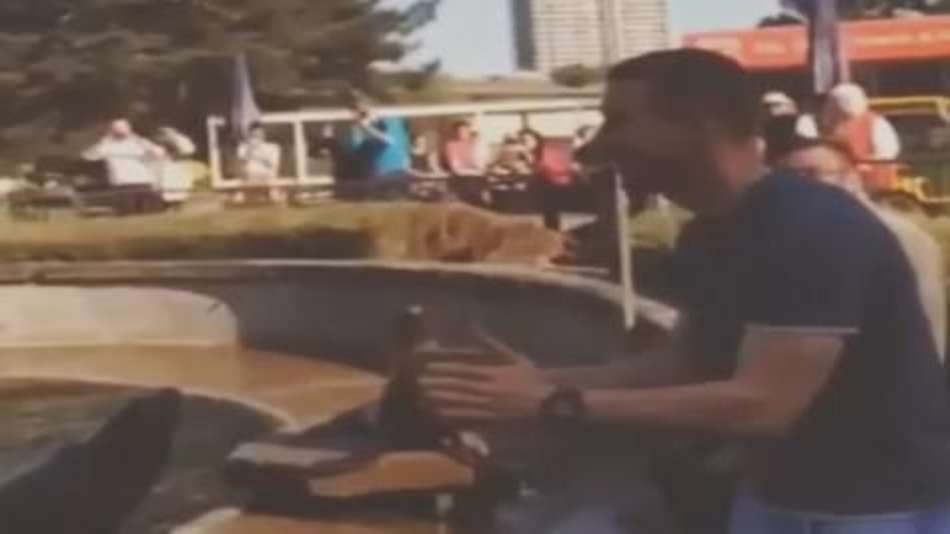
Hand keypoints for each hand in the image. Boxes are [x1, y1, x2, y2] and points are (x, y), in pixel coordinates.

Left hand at [419, 327, 554, 421]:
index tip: (427, 367)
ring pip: (461, 402)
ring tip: (424, 398)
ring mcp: (491, 404)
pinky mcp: (495, 419)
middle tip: (419, 382)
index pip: (463, 369)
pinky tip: (442, 416)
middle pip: (458, 385)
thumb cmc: (531, 376)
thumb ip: (489, 343)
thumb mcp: (511, 356)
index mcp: (492, 371)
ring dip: (442, 400)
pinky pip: (471, 418)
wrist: (550, 397)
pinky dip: (456, 417)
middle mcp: (489, 387)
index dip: (444, 368)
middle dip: (438, 384)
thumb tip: (473, 325)